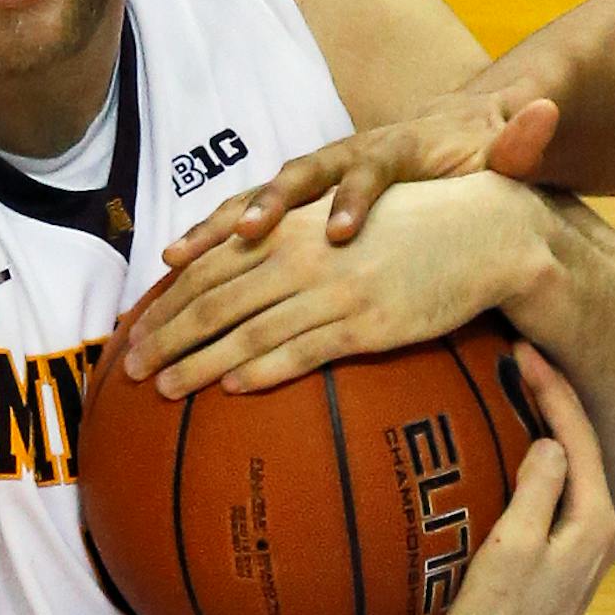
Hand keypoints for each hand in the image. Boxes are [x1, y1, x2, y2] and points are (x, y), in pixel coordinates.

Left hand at [125, 174, 553, 396]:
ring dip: (200, 361)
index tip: (133, 329)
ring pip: (250, 329)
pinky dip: (264, 371)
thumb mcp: (343, 226)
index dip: (167, 298)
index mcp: (293, 227)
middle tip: (130, 367)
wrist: (483, 233)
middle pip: (217, 297)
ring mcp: (336, 290)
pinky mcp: (369, 323)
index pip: (212, 263)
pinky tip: (232, 389)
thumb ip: (292, 245)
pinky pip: (305, 351)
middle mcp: (304, 253)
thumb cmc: (411, 231)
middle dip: (167, 333)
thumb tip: (242, 284)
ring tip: (163, 388)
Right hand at [162, 86, 558, 270]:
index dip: (354, 200)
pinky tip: (172, 275)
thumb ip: (523, 139)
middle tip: (240, 239)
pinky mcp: (295, 200)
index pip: (370, 170)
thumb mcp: (509, 147)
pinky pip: (244, 221)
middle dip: (265, 208)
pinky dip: (209, 243)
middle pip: (298, 178)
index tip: (342, 234)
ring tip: (176, 260)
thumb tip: (547, 109)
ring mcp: (314, 177)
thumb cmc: (480, 150)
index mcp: (395, 148)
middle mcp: (343, 156)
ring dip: (217, 227)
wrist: (457, 133)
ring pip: (258, 197)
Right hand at [434, 344, 614, 614]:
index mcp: (597, 523)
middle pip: (583, 449)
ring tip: (515, 391)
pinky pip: (553, 496)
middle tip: (522, 357)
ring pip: (570, 472)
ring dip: (546, 431)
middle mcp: (599, 535)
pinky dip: (535, 466)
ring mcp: (579, 552)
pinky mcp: (556, 566)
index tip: (525, 351)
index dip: (555, 389)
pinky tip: (508, 454)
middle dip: (556, 401)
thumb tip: (552, 441)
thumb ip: (539, 491)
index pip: (581, 437)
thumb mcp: (513, 550)